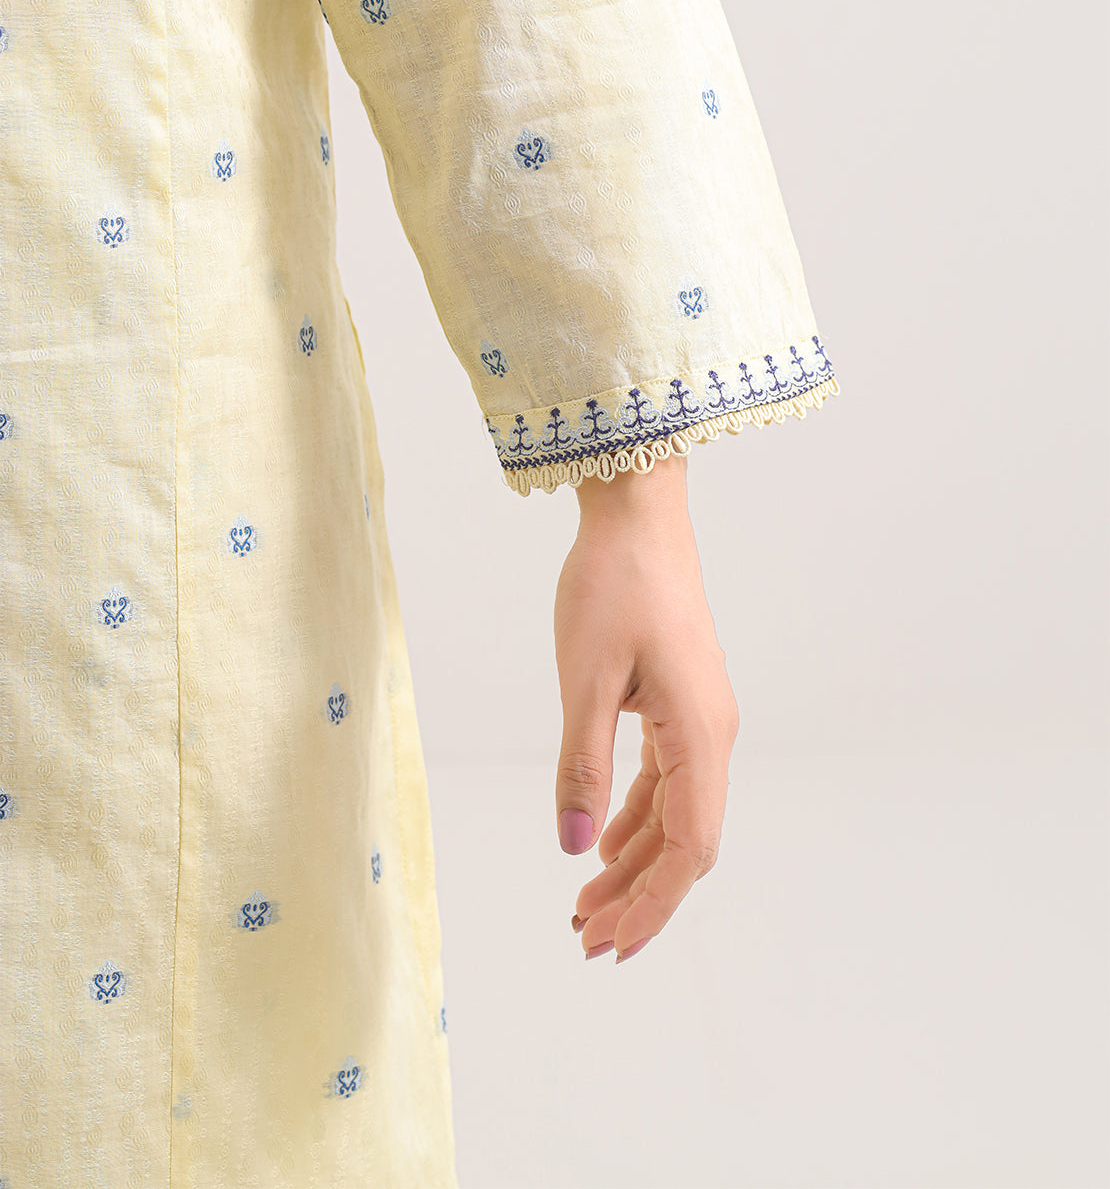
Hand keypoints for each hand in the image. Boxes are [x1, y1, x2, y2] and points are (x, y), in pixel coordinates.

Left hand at [553, 449, 739, 962]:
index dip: (653, 903)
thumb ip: (581, 766)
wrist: (638, 516)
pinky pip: (666, 780)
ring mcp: (700, 718)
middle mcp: (713, 733)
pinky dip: (635, 818)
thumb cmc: (612, 585)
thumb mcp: (584, 679)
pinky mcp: (681, 703)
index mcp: (700, 732)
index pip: (689, 846)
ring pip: (675, 814)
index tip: (612, 944)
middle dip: (639, 894)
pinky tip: (602, 842)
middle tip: (585, 937)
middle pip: (686, 840)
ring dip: (634, 861)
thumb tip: (574, 845)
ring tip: (585, 903)